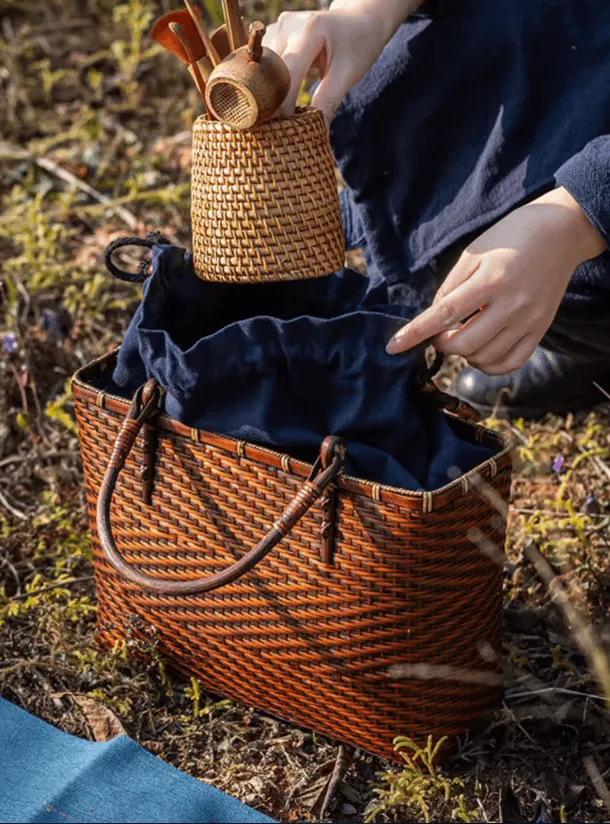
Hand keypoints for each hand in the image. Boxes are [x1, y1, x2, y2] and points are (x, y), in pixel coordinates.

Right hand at [263, 0, 413, 122]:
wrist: (360, 21)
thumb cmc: (358, 45)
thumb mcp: (349, 73)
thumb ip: (328, 100)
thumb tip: (314, 130)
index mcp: (309, 31)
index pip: (287, 73)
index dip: (283, 103)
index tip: (285, 128)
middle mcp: (288, 25)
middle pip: (269, 71)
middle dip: (273, 99)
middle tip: (278, 127)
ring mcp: (279, 28)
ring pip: (263, 69)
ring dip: (269, 91)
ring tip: (278, 114)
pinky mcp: (275, 35)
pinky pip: (266, 64)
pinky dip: (271, 82)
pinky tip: (278, 97)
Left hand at [386, 188, 606, 374]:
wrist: (562, 231)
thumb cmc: (511, 236)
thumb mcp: (474, 252)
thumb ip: (451, 287)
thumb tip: (433, 318)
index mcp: (490, 280)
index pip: (444, 315)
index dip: (415, 333)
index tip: (393, 347)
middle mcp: (512, 305)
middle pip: (464, 344)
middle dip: (442, 343)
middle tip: (440, 332)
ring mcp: (529, 320)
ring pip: (485, 358)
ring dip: (464, 353)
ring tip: (463, 334)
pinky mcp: (541, 329)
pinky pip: (510, 363)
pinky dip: (489, 364)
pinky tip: (481, 350)